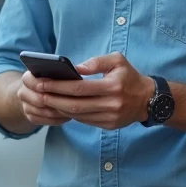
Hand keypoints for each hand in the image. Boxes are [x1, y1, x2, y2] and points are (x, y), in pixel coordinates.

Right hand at [17, 71, 71, 126]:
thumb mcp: (55, 72)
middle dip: (56, 100)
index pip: (32, 81)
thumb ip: (62, 70)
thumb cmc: (52, 79)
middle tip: (73, 101)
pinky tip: (69, 115)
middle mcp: (23, 92)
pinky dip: (58, 119)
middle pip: (39, 99)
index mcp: (28, 78)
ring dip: (60, 111)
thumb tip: (77, 70)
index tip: (62, 85)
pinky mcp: (31, 118)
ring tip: (75, 109)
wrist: (38, 92)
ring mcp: (26, 107)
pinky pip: (46, 121)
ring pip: (44, 112)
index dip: (46, 84)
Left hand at [28, 53, 153, 130]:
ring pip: (77, 115)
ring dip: (58, 108)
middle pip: (74, 105)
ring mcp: (110, 118)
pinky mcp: (108, 126)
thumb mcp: (117, 60)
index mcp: (112, 86)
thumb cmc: (130, 77)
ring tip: (44, 100)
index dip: (58, 86)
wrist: (148, 99)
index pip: (79, 88)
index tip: (42, 82)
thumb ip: (96, 61)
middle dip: (52, 99)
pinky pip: (84, 121)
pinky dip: (70, 114)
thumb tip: (76, 68)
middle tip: (37, 93)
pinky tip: (60, 107)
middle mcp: (111, 104)